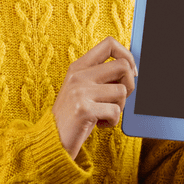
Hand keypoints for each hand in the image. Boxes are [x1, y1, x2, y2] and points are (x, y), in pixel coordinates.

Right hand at [51, 37, 136, 160]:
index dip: (127, 55)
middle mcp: (78, 75)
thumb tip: (131, 68)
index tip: (130, 71)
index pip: (109, 44)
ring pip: (122, 91)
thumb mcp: (82, 89)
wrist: (52, 139)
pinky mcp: (84, 110)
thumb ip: (100, 77)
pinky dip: (112, 122)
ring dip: (119, 107)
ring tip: (104, 113)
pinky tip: (99, 124)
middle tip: (118, 98)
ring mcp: (80, 92)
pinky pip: (115, 112)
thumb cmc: (73, 115)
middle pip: (123, 66)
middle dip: (129, 85)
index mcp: (78, 67)